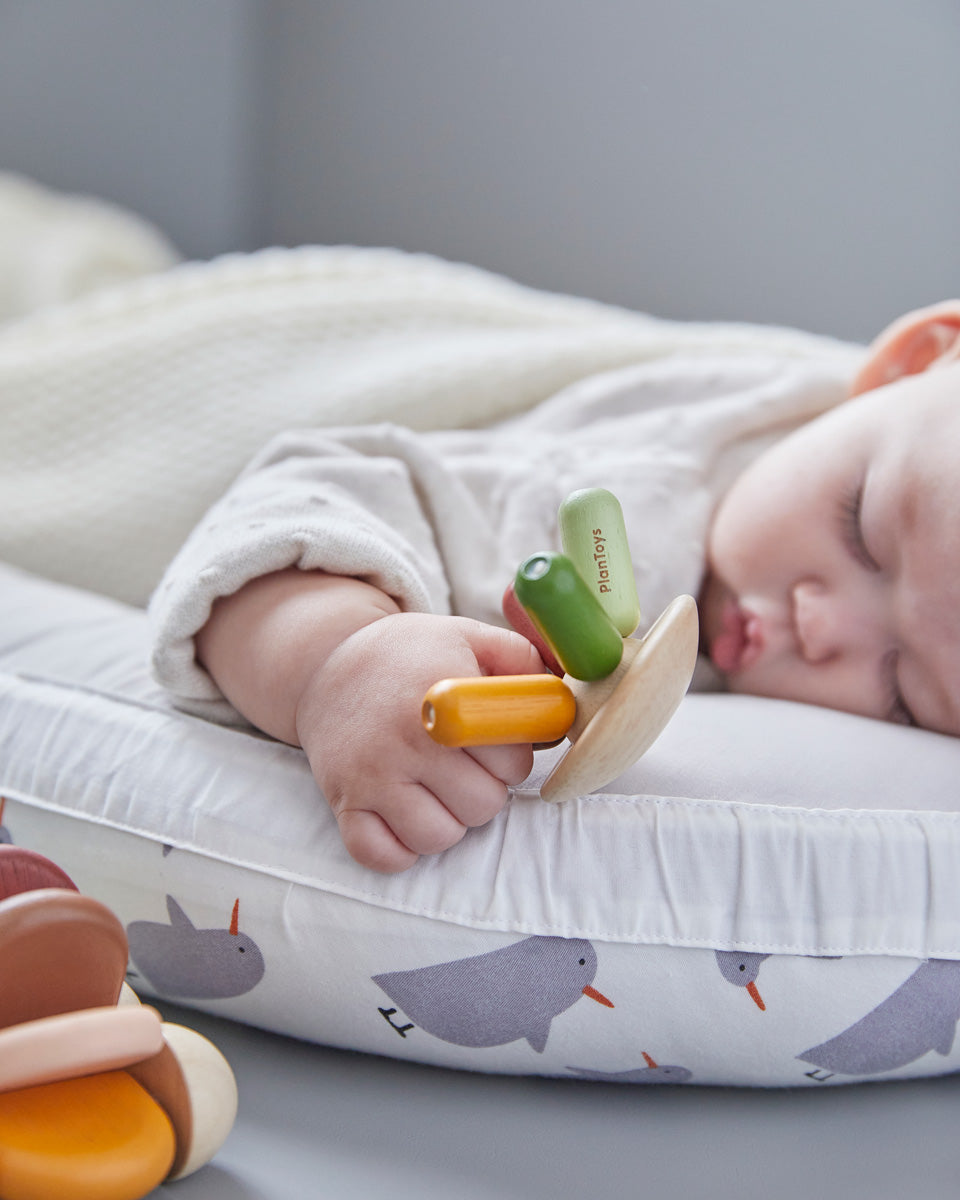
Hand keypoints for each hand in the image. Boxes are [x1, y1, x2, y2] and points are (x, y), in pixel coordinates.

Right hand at [294, 612, 543, 871]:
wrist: (327, 665)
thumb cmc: (411, 656)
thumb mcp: (468, 637)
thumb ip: (523, 660)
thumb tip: (561, 704)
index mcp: (442, 694)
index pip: (512, 761)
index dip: (512, 755)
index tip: (494, 740)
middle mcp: (404, 738)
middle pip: (483, 805)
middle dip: (485, 789)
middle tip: (465, 764)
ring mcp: (370, 775)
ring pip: (439, 837)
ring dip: (448, 820)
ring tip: (437, 787)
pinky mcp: (343, 803)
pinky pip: (382, 855)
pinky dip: (401, 848)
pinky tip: (407, 816)